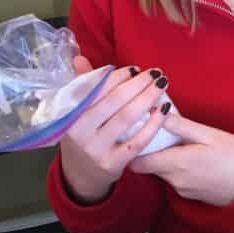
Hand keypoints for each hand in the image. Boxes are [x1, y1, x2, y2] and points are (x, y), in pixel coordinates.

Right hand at [59, 63, 170, 203]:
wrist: (82, 175)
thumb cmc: (83, 135)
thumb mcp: (76, 112)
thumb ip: (81, 85)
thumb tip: (80, 57)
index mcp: (69, 113)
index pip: (96, 88)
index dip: (118, 76)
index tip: (135, 69)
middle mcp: (79, 131)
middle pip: (114, 100)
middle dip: (138, 84)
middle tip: (156, 73)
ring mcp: (96, 149)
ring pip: (126, 118)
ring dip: (148, 98)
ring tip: (162, 86)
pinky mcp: (113, 164)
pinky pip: (138, 141)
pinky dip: (153, 124)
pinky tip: (164, 111)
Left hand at [130, 113, 233, 206]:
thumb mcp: (210, 135)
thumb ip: (181, 126)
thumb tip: (159, 112)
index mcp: (176, 163)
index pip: (137, 161)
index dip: (134, 147)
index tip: (137, 133)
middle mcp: (174, 180)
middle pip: (148, 165)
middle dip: (151, 149)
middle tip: (161, 132)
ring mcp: (182, 190)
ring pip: (163, 172)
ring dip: (166, 158)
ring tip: (182, 143)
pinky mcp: (190, 196)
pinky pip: (175, 179)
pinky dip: (177, 168)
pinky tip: (193, 158)